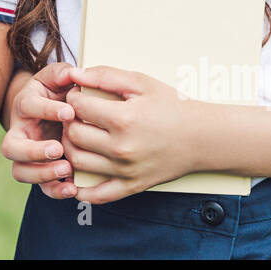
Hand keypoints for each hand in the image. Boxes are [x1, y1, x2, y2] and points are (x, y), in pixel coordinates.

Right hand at [1, 62, 77, 198]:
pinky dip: (55, 190)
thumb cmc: (55, 92)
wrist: (50, 110)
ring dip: (42, 174)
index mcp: (25, 105)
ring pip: (21, 171)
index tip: (69, 112)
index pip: (28, 107)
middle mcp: (20, 132)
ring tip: (67, 169)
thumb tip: (72, 72)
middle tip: (57, 149)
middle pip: (11, 147)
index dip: (47, 110)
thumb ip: (62, 72)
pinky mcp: (39, 171)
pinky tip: (73, 188)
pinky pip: (40, 187)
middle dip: (33, 151)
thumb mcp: (57, 78)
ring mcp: (26, 155)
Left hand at [61, 65, 201, 203]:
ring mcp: (125, 170)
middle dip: (67, 122)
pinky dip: (82, 190)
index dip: (72, 98)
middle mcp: (121, 148)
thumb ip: (105, 76)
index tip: (77, 96)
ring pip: (78, 162)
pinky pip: (98, 195)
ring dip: (69, 147)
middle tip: (74, 115)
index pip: (77, 108)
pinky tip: (75, 178)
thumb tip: (75, 74)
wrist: (202, 136)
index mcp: (123, 119)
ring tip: (77, 135)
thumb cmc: (173, 106)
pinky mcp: (132, 186)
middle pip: (73, 135)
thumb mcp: (141, 82)